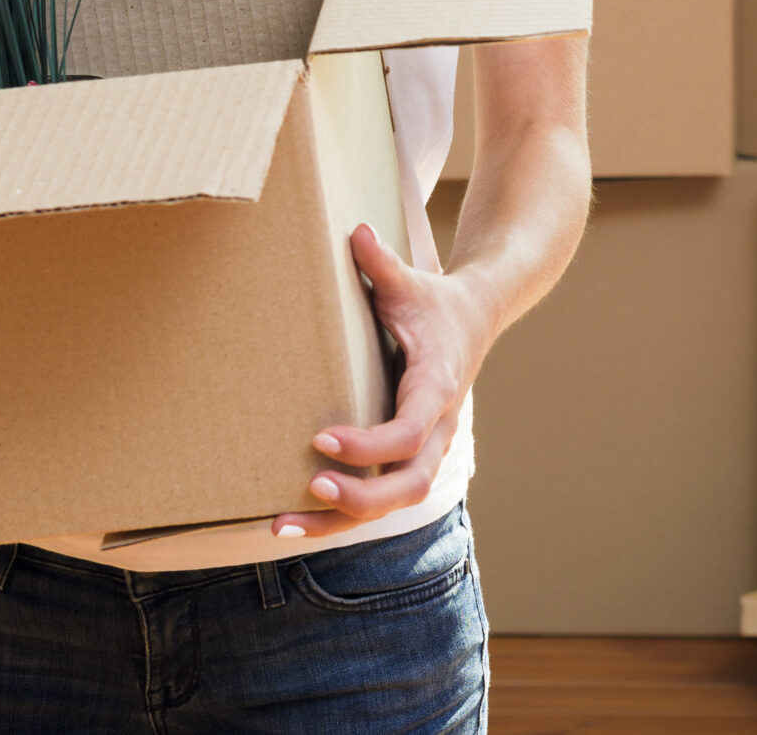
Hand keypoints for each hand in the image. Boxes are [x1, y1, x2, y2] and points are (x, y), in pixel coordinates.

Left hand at [273, 225, 489, 541]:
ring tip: (280, 525)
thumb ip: (382, 264)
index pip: (409, 431)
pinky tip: (294, 520)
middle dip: (361, 497)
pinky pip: (381, 497)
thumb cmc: (436, 302)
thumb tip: (355, 230)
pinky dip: (341, 516)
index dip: (368, 445)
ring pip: (394, 502)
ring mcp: (427, 447)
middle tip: (310, 488)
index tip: (320, 439)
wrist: (476, 317)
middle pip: (409, 484)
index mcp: (437, 387)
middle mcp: (437, 427)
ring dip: (341, 520)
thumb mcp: (411, 282)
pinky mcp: (410, 456)